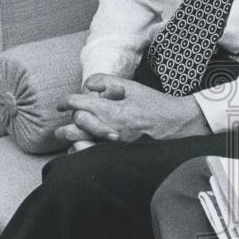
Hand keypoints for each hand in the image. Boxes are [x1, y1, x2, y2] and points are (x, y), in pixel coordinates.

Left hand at [56, 75, 210, 141]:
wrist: (177, 125)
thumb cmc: (156, 105)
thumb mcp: (134, 87)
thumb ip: (109, 82)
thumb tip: (89, 85)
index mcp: (112, 109)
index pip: (79, 103)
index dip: (67, 101)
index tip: (61, 103)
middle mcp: (109, 128)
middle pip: (76, 123)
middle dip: (69, 118)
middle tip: (66, 116)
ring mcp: (112, 144)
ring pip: (78, 142)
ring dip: (70, 136)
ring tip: (67, 132)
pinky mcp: (116, 154)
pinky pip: (90, 156)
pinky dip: (81, 150)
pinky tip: (81, 145)